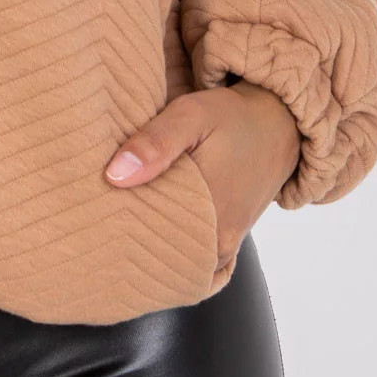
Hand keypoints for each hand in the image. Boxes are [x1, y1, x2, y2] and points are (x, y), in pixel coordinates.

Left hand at [104, 83, 301, 271]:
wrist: (280, 124)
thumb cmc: (233, 117)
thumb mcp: (192, 115)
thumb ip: (155, 142)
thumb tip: (114, 175)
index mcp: (207, 212)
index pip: (147, 239)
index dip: (117, 228)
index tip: (96, 211)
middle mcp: (219, 240)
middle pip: (161, 255)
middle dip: (131, 239)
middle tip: (104, 215)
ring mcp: (226, 246)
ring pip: (179, 261)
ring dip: (152, 243)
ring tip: (124, 217)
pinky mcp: (229, 242)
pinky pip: (196, 261)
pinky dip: (174, 249)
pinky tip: (154, 227)